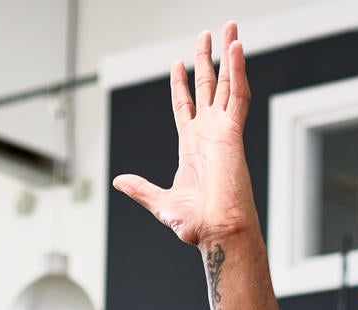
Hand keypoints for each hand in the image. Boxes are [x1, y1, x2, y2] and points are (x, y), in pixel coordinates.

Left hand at [113, 23, 255, 249]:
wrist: (216, 232)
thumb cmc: (195, 224)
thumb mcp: (159, 201)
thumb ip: (140, 188)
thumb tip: (119, 182)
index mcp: (191, 146)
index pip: (185, 105)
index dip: (182, 84)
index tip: (178, 63)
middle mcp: (209, 133)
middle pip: (209, 86)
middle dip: (208, 59)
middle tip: (209, 33)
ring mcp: (223, 130)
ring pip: (227, 84)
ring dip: (228, 56)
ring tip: (228, 30)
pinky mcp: (234, 133)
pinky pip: (239, 95)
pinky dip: (239, 71)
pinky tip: (237, 48)